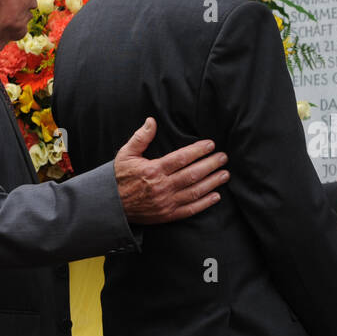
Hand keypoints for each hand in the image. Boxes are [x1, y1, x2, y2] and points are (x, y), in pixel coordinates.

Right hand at [113, 118, 229, 223]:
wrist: (111, 206)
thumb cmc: (120, 177)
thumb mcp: (126, 154)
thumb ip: (140, 138)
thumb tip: (151, 121)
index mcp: (153, 170)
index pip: (182, 158)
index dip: (198, 151)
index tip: (211, 145)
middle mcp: (162, 187)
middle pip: (193, 174)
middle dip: (211, 165)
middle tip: (223, 158)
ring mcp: (166, 203)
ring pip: (195, 192)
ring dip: (213, 182)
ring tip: (225, 174)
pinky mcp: (167, 215)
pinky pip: (190, 210)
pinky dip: (205, 204)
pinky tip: (216, 196)